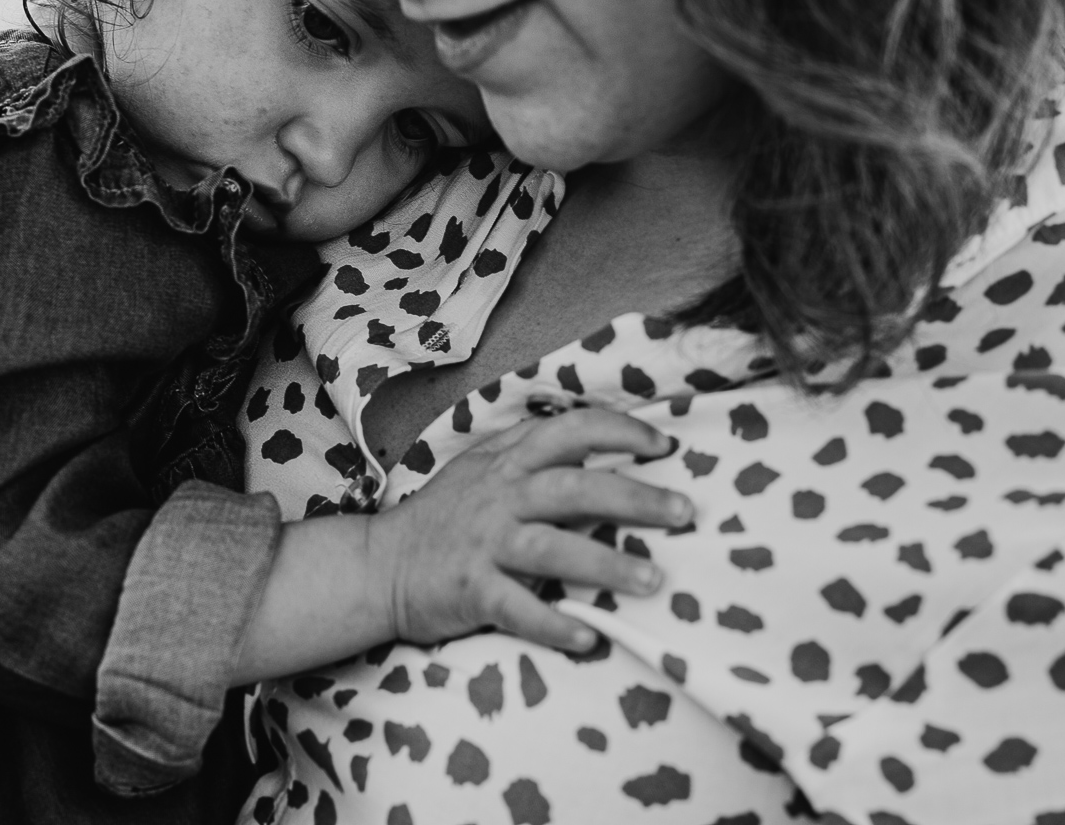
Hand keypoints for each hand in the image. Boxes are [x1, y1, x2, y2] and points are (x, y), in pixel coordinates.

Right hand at [368, 410, 691, 652]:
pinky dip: (554, 624)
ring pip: (552, 547)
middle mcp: (500, 496)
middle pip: (574, 487)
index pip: (571, 430)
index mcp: (508, 462)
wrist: (380, 565)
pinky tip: (590, 636)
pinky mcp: (470, 590)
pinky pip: (518, 608)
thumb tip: (600, 445)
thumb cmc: (446, 519)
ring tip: (653, 582)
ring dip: (606, 564)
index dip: (622, 431)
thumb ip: (534, 453)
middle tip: (684, 511)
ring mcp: (484, 543)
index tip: (665, 446)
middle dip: (634, 496)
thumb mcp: (484, 469)